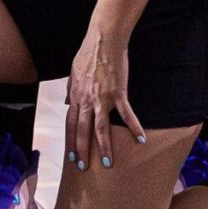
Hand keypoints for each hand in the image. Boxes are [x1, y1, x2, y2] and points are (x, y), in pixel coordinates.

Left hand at [65, 19, 144, 168]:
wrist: (103, 41)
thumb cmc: (87, 54)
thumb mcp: (72, 72)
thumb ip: (70, 90)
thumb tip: (66, 102)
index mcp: (76, 96)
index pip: (72, 124)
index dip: (72, 141)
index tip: (73, 156)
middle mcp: (87, 100)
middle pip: (83, 131)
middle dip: (83, 151)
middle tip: (84, 167)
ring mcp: (102, 98)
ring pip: (101, 128)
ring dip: (105, 147)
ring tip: (108, 162)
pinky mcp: (118, 93)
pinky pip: (126, 114)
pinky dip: (134, 127)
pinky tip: (141, 139)